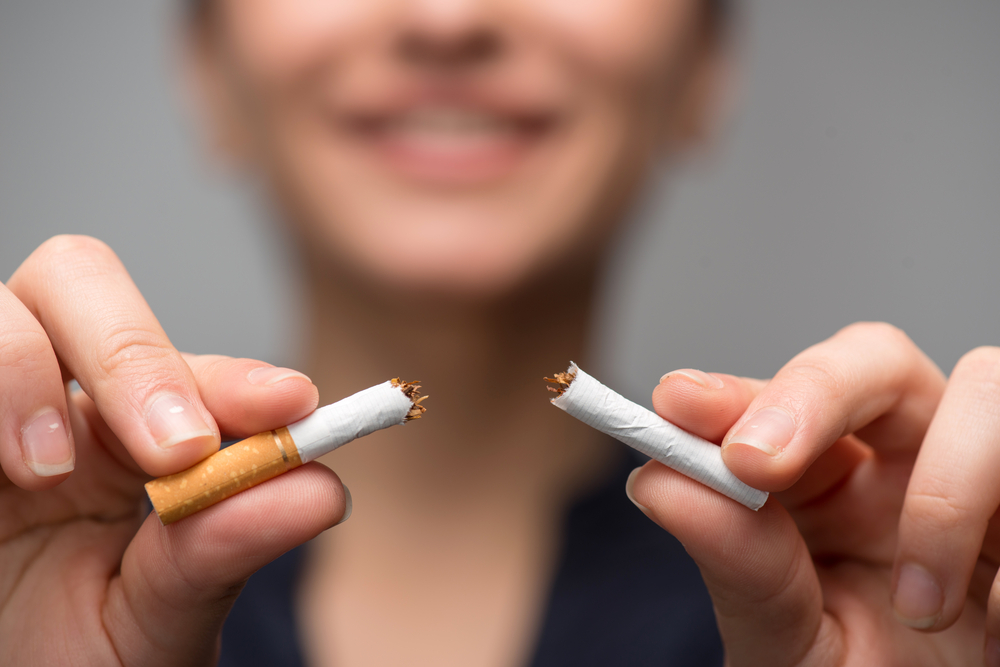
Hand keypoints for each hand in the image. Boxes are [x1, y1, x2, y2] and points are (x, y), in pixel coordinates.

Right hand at [0, 236, 347, 665]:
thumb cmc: (73, 659)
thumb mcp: (156, 623)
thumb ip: (221, 555)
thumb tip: (321, 489)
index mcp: (130, 439)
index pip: (188, 374)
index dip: (235, 380)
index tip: (290, 405)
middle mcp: (57, 403)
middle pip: (85, 283)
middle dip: (136, 354)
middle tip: (173, 449)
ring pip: (7, 309)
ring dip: (27, 370)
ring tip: (45, 473)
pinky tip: (2, 468)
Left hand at [628, 322, 994, 665]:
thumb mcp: (785, 642)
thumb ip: (736, 565)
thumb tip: (658, 482)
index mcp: (821, 481)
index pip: (779, 400)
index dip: (733, 392)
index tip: (678, 406)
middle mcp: (899, 459)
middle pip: (872, 359)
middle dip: (814, 393)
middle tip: (757, 463)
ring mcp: (980, 476)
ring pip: (981, 388)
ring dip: (942, 496)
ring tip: (919, 608)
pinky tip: (979, 627)